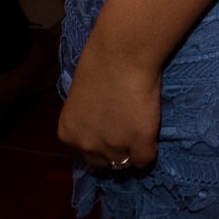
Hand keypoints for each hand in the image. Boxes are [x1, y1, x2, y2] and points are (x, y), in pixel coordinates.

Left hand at [58, 36, 161, 172]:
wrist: (122, 54)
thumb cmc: (99, 63)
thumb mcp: (81, 98)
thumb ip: (87, 118)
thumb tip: (100, 122)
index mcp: (68, 133)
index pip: (85, 154)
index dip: (101, 143)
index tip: (112, 131)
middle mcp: (86, 145)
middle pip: (103, 163)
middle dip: (114, 151)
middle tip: (127, 132)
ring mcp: (113, 147)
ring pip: (124, 163)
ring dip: (131, 150)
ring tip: (141, 129)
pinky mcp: (139, 141)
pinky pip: (145, 159)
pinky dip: (149, 148)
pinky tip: (151, 131)